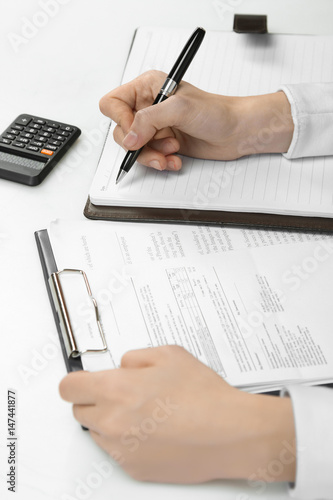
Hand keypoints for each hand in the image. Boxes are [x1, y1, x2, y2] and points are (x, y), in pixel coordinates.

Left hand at [59, 345, 295, 483]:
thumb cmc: (204, 396)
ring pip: (98, 432)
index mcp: (117, 390)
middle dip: (95, 399)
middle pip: (80, 411)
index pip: (69, 388)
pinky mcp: (134, 468)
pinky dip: (127, 440)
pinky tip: (154, 430)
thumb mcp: (169, 355)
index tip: (82, 381)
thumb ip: (135, 357)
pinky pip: (117, 451)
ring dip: (110, 421)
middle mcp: (113, 423)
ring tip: (145, 412)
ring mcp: (122, 450)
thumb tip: (122, 367)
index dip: (76, 381)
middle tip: (122, 393)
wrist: (229, 432)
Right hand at [99, 70, 293, 171]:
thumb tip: (129, 137)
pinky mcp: (163, 143)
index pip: (112, 103)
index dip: (120, 120)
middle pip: (121, 130)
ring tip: (171, 153)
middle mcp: (148, 106)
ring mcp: (155, 127)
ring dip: (152, 156)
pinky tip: (175, 160)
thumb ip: (149, 120)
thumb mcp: (179, 108)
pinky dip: (161, 162)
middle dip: (140, 143)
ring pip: (134, 148)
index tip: (135, 132)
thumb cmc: (217, 112)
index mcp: (147, 87)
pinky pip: (149, 158)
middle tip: (161, 144)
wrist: (237, 131)